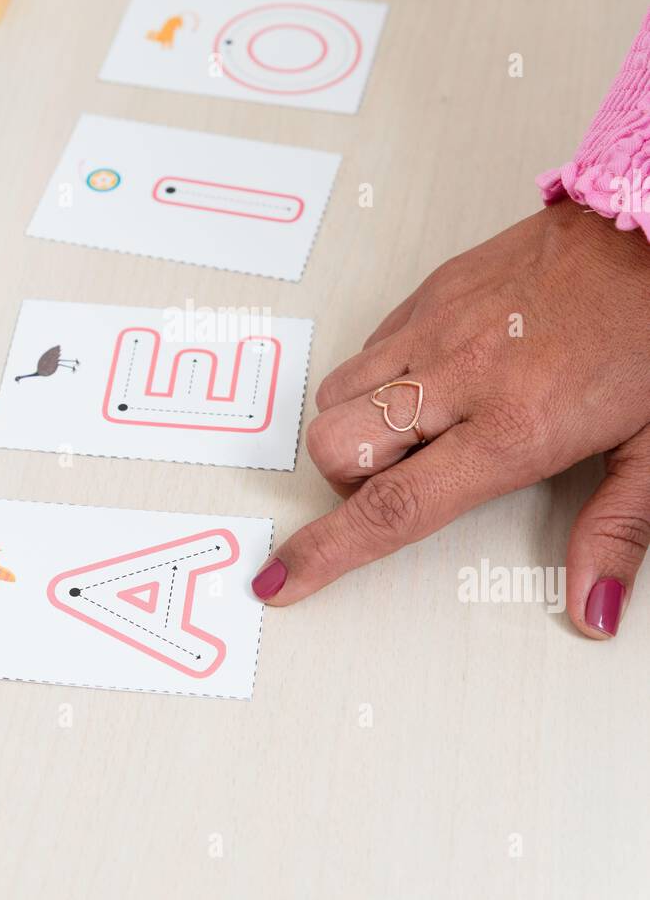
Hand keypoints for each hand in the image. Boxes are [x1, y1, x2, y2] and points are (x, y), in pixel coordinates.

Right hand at [251, 201, 649, 637]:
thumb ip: (615, 534)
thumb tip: (592, 611)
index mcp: (514, 427)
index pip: (394, 505)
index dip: (327, 551)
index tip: (284, 576)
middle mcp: (462, 375)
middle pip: (338, 445)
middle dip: (347, 480)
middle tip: (401, 480)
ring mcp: (438, 324)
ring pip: (337, 393)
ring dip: (357, 428)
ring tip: (419, 430)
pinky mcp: (433, 288)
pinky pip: (368, 346)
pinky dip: (379, 378)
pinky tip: (434, 380)